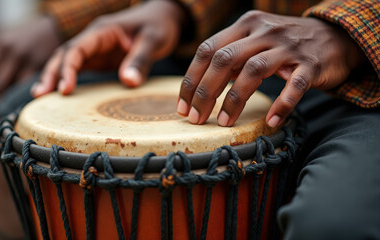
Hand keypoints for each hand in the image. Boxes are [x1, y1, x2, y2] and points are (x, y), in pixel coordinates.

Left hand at [0, 16, 60, 119]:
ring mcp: (24, 57)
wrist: (54, 29)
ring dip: (0, 105)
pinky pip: (24, 87)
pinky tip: (17, 110)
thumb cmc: (27, 36)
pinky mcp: (39, 64)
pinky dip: (18, 100)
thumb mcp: (5, 35)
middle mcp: (8, 49)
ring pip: (5, 87)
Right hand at [31, 0, 184, 96]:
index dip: (68, 68)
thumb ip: (141, 59)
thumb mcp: (154, 40)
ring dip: (53, 76)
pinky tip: (57, 93)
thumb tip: (128, 82)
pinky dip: (65, 78)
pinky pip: (76, 67)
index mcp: (102, 31)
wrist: (162, 18)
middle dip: (51, 73)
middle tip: (40, 95)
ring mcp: (94, 48)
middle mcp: (93, 38)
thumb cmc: (158, 26)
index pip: (77, 48)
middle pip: (64, 53)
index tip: (65, 89)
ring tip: (39, 95)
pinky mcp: (98, 58)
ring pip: (66, 60)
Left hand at [177, 10, 365, 126]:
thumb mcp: (254, 41)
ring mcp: (289, 46)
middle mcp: (264, 31)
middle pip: (225, 60)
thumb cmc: (284, 45)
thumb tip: (198, 87)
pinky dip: (282, 105)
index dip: (191, 80)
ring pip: (254, 70)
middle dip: (206, 92)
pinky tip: (271, 122)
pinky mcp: (311, 64)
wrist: (334, 36)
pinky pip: (294, 86)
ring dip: (235, 99)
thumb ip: (230, 56)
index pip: (207, 50)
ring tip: (224, 123)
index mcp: (245, 24)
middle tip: (196, 119)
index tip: (183, 106)